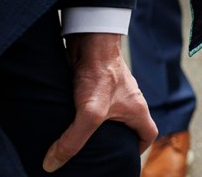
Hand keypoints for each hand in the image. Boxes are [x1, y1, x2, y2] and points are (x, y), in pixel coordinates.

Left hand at [42, 33, 155, 171]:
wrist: (90, 38)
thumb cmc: (100, 72)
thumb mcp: (89, 112)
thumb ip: (73, 141)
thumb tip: (52, 163)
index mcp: (137, 109)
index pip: (149, 134)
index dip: (138, 149)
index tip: (123, 157)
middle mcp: (128, 99)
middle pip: (129, 125)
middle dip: (116, 140)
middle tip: (98, 152)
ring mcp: (113, 90)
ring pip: (111, 114)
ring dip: (98, 126)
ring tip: (80, 137)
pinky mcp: (96, 83)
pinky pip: (95, 103)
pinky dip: (84, 112)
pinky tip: (68, 118)